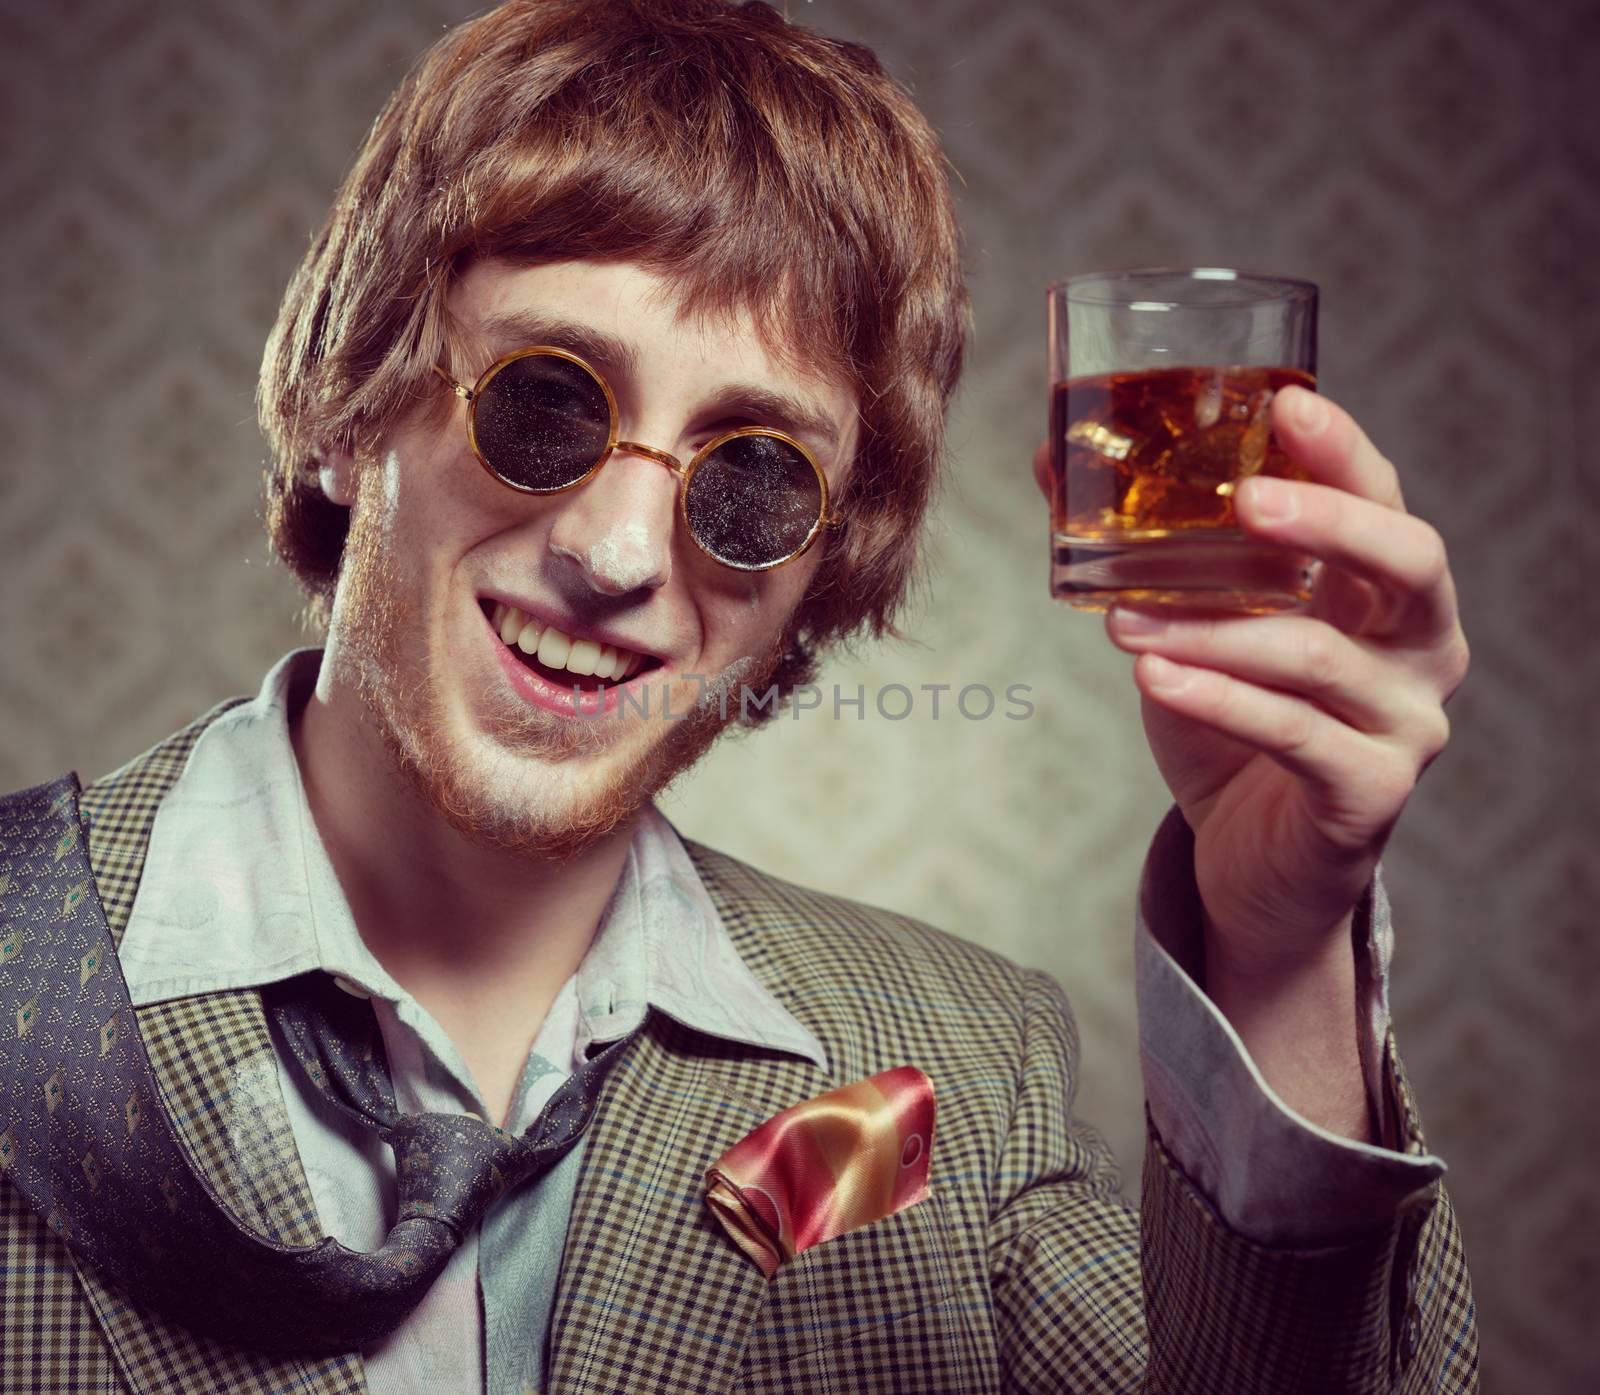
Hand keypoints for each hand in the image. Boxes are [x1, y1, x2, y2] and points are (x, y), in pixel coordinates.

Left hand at [1065, 386, 1468, 977]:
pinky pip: (1295, 734)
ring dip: (1214, 629)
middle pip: (1408, 560)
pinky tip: (1156, 678)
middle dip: (1329, 520)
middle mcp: (1422, 648)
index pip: (1384, 500)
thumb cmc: (1229, 727)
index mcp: (1385, 592)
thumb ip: (1140, 551)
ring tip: (1124, 622)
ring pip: (1319, 656)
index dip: (1343, 450)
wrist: (1253, 863)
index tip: (1287, 401)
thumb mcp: (1187, 628)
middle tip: (1244, 499)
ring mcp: (1407, 723)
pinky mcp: (1370, 792)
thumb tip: (1052, 457)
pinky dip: (1220, 699)